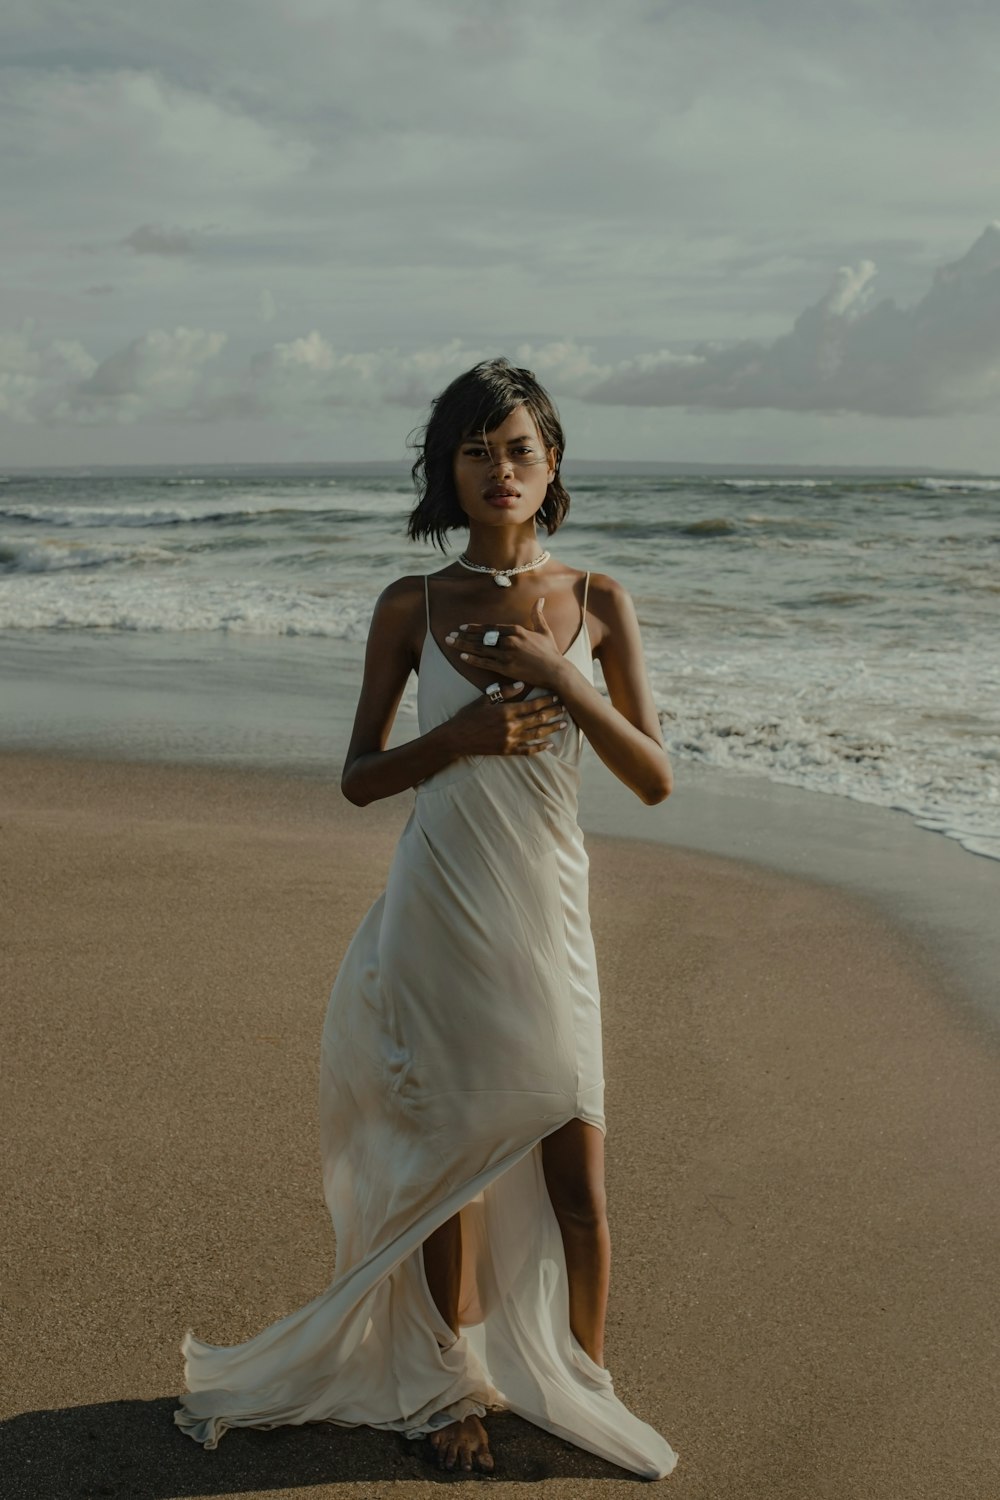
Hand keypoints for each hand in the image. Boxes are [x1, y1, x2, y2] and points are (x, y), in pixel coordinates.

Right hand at [443, 681, 567, 757]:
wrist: (456, 738)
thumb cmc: (468, 716)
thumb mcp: (483, 699)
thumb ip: (503, 692)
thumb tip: (521, 684)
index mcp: (506, 711)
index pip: (531, 705)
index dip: (546, 701)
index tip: (557, 697)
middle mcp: (511, 726)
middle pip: (538, 719)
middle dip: (553, 713)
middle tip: (565, 708)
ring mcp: (510, 740)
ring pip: (536, 734)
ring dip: (551, 729)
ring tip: (563, 724)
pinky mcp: (507, 751)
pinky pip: (527, 750)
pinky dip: (539, 748)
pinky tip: (549, 746)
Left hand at [444, 597, 564, 687]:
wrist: (555, 671)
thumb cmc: (550, 652)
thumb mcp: (544, 630)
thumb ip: (537, 615)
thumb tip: (540, 600)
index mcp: (517, 630)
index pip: (491, 627)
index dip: (475, 628)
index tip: (463, 627)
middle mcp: (509, 640)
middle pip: (482, 637)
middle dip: (464, 636)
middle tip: (450, 635)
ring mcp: (506, 654)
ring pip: (480, 649)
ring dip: (463, 645)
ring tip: (451, 643)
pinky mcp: (506, 668)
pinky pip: (485, 662)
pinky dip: (473, 659)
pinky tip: (462, 656)